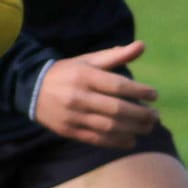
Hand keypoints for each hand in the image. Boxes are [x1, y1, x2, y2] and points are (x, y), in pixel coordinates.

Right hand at [32, 41, 158, 146]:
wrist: (32, 90)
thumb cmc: (68, 72)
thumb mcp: (88, 60)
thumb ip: (115, 55)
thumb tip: (142, 46)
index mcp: (84, 76)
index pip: (118, 86)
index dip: (139, 91)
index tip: (154, 96)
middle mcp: (78, 96)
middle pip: (116, 109)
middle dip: (141, 115)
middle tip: (155, 116)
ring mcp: (72, 115)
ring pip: (108, 126)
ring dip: (133, 129)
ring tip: (148, 128)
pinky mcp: (68, 130)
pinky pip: (96, 138)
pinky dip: (116, 141)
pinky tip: (130, 140)